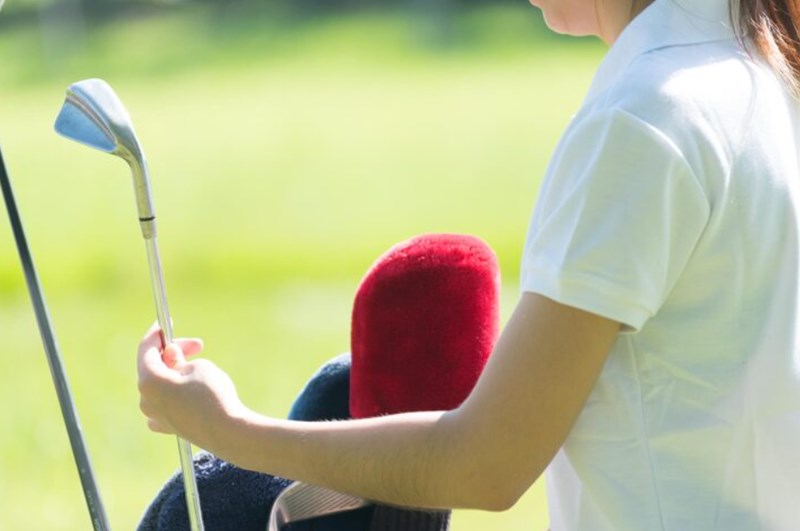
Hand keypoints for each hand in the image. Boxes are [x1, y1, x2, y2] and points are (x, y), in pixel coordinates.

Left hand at [137, 323, 244, 452]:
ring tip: (200, 367)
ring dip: (176, 372)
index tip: (164, 323)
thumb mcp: (199, 366)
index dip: (156, 334)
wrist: (228, 432)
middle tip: (198, 346)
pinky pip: (166, 402)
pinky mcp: (168, 426)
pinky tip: (193, 389)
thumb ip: (179, 358)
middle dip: (173, 353)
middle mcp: (146, 399)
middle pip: (154, 367)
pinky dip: (176, 391)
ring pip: (160, 385)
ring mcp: (155, 416)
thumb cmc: (213, 395)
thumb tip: (169, 357)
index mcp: (149, 380)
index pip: (146, 349)